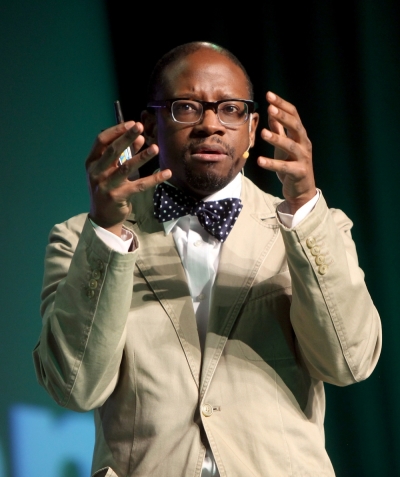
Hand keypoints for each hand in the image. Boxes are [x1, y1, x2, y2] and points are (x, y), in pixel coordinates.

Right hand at [86, 121, 170, 235]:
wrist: (103, 217)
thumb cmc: (108, 189)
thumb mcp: (112, 170)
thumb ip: (125, 154)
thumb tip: (140, 137)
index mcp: (92, 162)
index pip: (101, 141)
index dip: (117, 130)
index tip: (132, 123)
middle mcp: (96, 172)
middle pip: (112, 150)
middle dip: (127, 137)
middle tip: (140, 126)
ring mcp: (105, 185)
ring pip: (126, 167)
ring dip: (142, 157)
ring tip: (156, 148)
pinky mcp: (117, 196)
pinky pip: (139, 185)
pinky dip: (154, 179)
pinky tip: (166, 173)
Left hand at [257, 92, 315, 213]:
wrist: (302, 190)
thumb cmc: (292, 164)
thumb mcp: (284, 146)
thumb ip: (280, 130)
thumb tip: (271, 112)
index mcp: (300, 135)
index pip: (293, 115)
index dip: (282, 105)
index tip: (269, 95)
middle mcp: (304, 144)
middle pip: (296, 126)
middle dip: (283, 117)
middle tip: (270, 108)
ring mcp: (303, 158)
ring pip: (291, 146)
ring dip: (277, 139)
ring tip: (263, 133)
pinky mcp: (299, 172)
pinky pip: (285, 167)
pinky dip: (272, 164)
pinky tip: (260, 161)